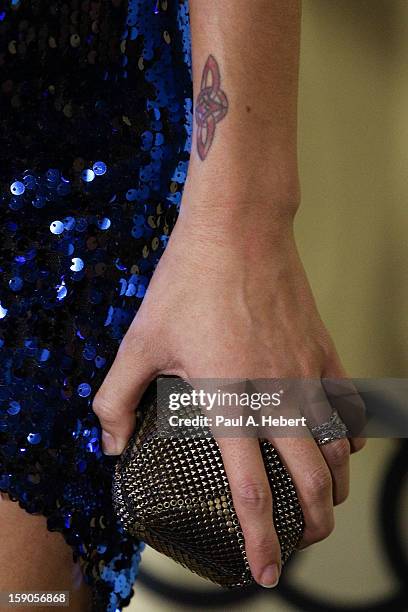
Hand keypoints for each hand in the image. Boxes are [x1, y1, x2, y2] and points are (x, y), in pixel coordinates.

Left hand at [92, 193, 365, 587]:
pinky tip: (341, 442)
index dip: (260, 539)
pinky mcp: (323, 347)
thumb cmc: (190, 280)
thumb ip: (116, 398)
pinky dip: (349, 433)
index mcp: (229, 398)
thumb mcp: (139, 339)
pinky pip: (348, 403)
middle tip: (303, 543)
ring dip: (334, 484)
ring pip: (339, 448)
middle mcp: (276, 394)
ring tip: (324, 501)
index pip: (251, 489)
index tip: (266, 569)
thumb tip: (110, 445)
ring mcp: (307, 371)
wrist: (239, 229)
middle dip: (312, 524)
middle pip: (311, 479)